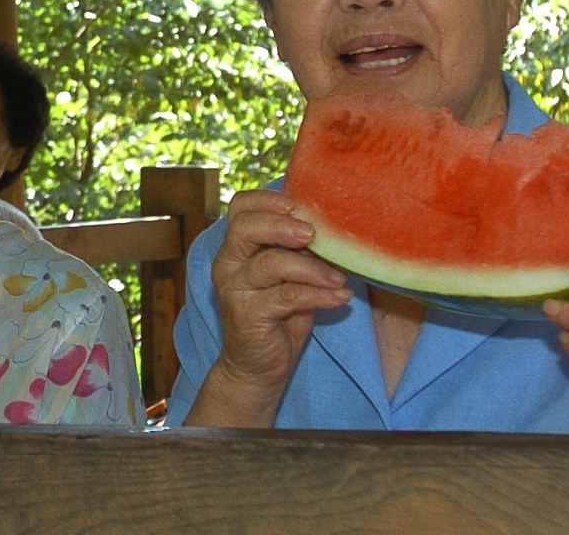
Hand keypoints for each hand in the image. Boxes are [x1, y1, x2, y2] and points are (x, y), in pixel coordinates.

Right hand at [188, 189, 350, 426]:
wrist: (257, 367)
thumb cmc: (277, 315)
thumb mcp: (289, 276)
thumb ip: (300, 251)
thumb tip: (336, 226)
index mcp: (235, 247)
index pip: (239, 208)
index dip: (266, 199)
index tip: (297, 204)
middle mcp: (227, 263)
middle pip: (245, 227)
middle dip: (282, 225)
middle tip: (313, 233)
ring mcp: (234, 289)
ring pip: (272, 263)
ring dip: (313, 268)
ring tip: (340, 277)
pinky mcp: (248, 315)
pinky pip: (287, 297)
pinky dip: (319, 294)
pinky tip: (341, 297)